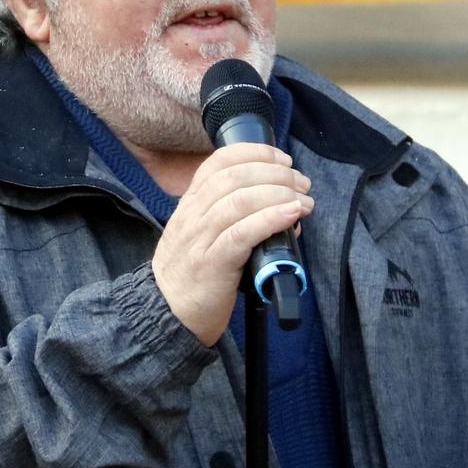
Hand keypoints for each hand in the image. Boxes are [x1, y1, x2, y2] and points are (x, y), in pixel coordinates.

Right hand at [152, 143, 312, 345]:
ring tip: (303, 201)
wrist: (165, 314)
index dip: (254, 153)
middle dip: (275, 173)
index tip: (281, 159)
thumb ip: (234, 220)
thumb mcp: (204, 237)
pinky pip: (242, 232)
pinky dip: (271, 218)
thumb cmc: (193, 277)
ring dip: (279, 194)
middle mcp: (192, 215)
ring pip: (240, 200)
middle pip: (234, 177)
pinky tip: (291, 215)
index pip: (218, 162)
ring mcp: (200, 239)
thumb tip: (283, 209)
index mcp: (189, 204)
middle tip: (302, 183)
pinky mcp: (211, 263)